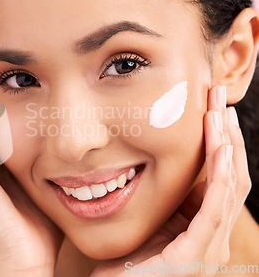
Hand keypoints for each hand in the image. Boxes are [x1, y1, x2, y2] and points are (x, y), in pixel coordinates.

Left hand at [91, 85, 251, 276]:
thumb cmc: (123, 266)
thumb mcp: (149, 224)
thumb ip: (163, 202)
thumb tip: (155, 164)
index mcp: (200, 226)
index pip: (219, 175)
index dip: (218, 139)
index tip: (209, 106)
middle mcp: (212, 235)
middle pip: (231, 174)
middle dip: (226, 133)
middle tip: (219, 95)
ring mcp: (208, 247)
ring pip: (230, 184)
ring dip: (227, 143)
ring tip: (220, 110)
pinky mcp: (196, 254)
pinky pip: (216, 207)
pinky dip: (223, 174)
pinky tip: (222, 146)